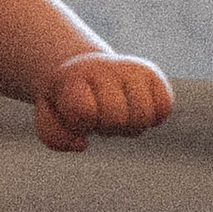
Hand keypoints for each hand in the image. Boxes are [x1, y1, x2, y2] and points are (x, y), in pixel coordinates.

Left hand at [34, 51, 173, 152]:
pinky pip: (164, 108)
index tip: (76, 116)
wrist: (83, 69)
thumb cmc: (65, 99)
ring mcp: (131, 69)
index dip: (81, 124)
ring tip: (118, 114)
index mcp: (73, 77)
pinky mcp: (153, 75)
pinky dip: (153, 118)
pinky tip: (135, 110)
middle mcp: (104, 68)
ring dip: (130, 126)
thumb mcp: (48, 116)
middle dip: (107, 127)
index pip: (84, 112)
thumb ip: (55, 136)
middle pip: (117, 118)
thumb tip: (83, 143)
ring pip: (144, 116)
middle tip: (99, 117)